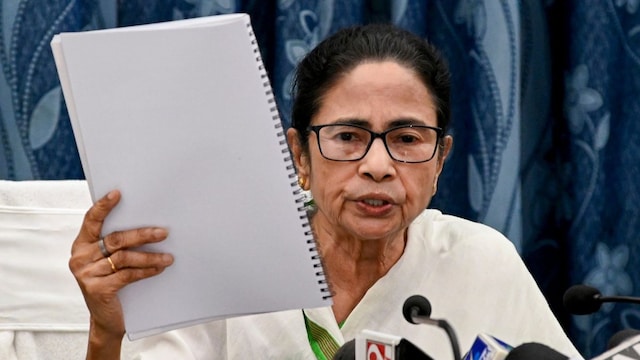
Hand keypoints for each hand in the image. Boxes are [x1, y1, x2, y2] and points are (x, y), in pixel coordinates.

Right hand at [69, 190, 172, 343]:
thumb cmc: (112, 283)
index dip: (103, 206)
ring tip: (168, 256)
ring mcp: (86, 274)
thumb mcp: (110, 262)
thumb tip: (148, 222)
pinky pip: (127, 274)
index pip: (90, 221)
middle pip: (115, 239)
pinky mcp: (97, 289)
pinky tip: (159, 268)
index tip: (117, 193)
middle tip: (163, 232)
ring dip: (150, 256)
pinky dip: (146, 270)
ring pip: (124, 257)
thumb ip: (117, 244)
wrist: (107, 320)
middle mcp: (80, 257)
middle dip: (142, 234)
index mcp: (81, 245)